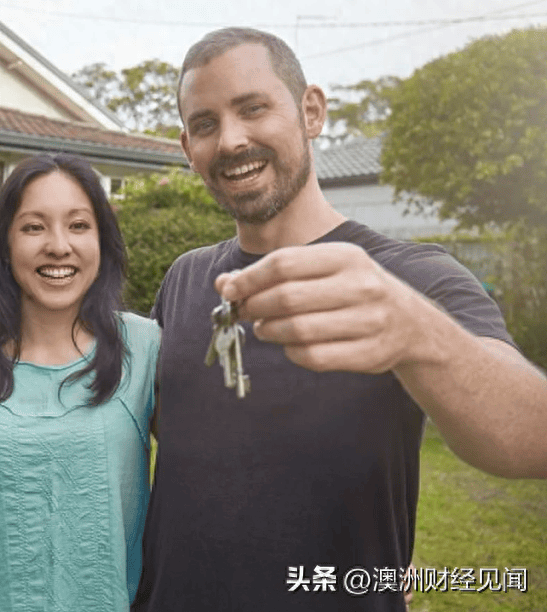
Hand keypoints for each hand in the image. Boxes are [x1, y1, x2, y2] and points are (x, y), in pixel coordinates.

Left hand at [215, 243, 435, 373]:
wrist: (412, 324)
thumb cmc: (352, 290)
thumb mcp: (323, 269)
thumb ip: (275, 272)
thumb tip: (225, 283)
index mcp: (346, 257)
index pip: (283, 264)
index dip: (248, 278)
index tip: (229, 289)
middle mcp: (361, 286)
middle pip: (286, 298)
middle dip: (254, 307)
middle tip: (244, 311)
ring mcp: (369, 321)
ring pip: (297, 330)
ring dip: (268, 331)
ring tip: (263, 328)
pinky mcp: (369, 354)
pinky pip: (313, 357)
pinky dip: (291, 353)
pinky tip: (290, 345)